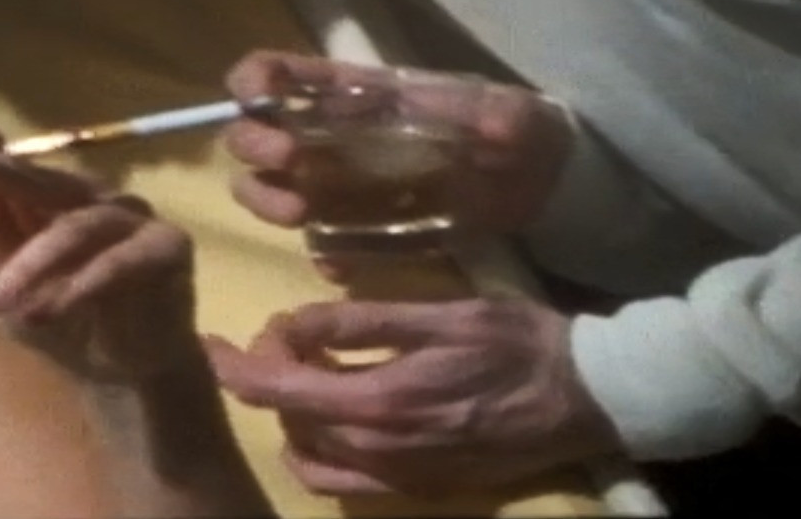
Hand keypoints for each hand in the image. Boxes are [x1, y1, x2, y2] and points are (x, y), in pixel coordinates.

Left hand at [0, 111, 196, 380]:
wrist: (121, 376)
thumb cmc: (63, 319)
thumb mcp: (7, 274)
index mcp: (58, 197)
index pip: (22, 164)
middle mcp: (97, 196)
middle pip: (49, 183)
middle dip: (4, 178)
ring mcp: (135, 218)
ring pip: (77, 228)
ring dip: (33, 265)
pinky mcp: (168, 248)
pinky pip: (120, 263)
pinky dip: (82, 286)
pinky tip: (50, 311)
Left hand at [205, 297, 621, 494]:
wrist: (591, 398)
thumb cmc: (516, 342)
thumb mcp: (437, 312)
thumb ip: (359, 318)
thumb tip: (296, 321)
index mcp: (380, 400)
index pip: (278, 389)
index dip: (234, 366)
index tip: (210, 342)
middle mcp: (381, 450)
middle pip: (288, 419)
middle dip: (269, 376)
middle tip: (285, 336)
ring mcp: (400, 477)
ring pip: (310, 454)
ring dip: (292, 414)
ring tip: (308, 371)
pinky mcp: (419, 488)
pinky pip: (344, 483)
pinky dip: (319, 453)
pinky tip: (329, 419)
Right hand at [223, 50, 572, 235]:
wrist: (545, 186)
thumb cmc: (519, 132)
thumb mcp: (513, 114)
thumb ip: (498, 116)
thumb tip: (492, 127)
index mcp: (354, 93)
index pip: (278, 72)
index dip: (254, 80)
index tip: (261, 100)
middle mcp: (329, 134)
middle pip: (253, 131)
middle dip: (253, 145)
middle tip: (289, 162)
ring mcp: (337, 183)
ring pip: (265, 185)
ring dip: (265, 198)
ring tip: (299, 215)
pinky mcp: (356, 227)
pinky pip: (316, 242)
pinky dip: (319, 255)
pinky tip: (340, 267)